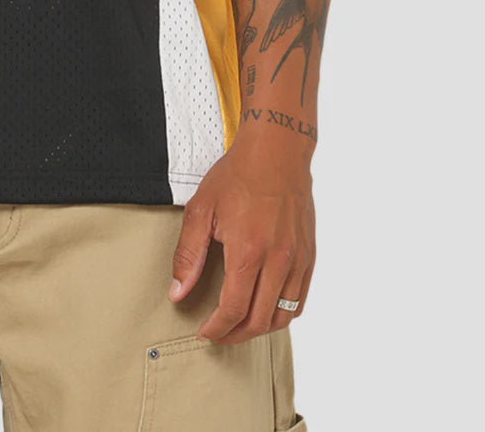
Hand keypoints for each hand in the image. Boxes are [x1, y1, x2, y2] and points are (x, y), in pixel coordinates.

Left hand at [167, 131, 315, 342]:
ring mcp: (297, 260)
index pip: (233, 310)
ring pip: (284, 316)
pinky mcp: (309, 255)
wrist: (276, 152)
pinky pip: (299, 299)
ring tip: (240, 325)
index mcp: (248, 251)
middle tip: (218, 333)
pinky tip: (265, 308)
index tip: (204, 332)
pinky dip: (283, 313)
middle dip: (235, 335)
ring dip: (260, 328)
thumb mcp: (201, 209)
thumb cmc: (237, 176)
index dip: (217, 328)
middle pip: (259, 320)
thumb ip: (188, 255)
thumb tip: (178, 292)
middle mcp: (277, 261)